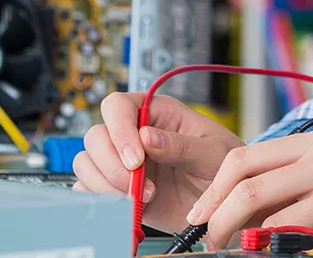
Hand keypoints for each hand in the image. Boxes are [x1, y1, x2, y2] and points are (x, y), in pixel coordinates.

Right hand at [72, 92, 244, 232]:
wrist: (224, 205)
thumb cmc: (223, 167)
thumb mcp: (212, 151)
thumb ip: (180, 145)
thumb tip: (146, 137)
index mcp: (155, 113)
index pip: (118, 106)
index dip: (120, 130)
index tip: (136, 159)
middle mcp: (133, 134)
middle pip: (96, 136)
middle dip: (111, 163)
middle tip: (137, 185)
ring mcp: (122, 162)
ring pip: (87, 162)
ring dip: (107, 184)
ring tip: (141, 198)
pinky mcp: (118, 189)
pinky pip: (90, 189)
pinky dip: (101, 199)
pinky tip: (128, 206)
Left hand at [185, 130, 312, 253]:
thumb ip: (278, 186)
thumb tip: (219, 212)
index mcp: (310, 144)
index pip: (242, 160)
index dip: (213, 191)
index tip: (197, 217)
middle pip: (250, 190)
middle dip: (220, 222)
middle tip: (211, 243)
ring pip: (272, 222)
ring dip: (247, 245)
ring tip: (243, 252)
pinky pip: (303, 245)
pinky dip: (280, 254)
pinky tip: (275, 256)